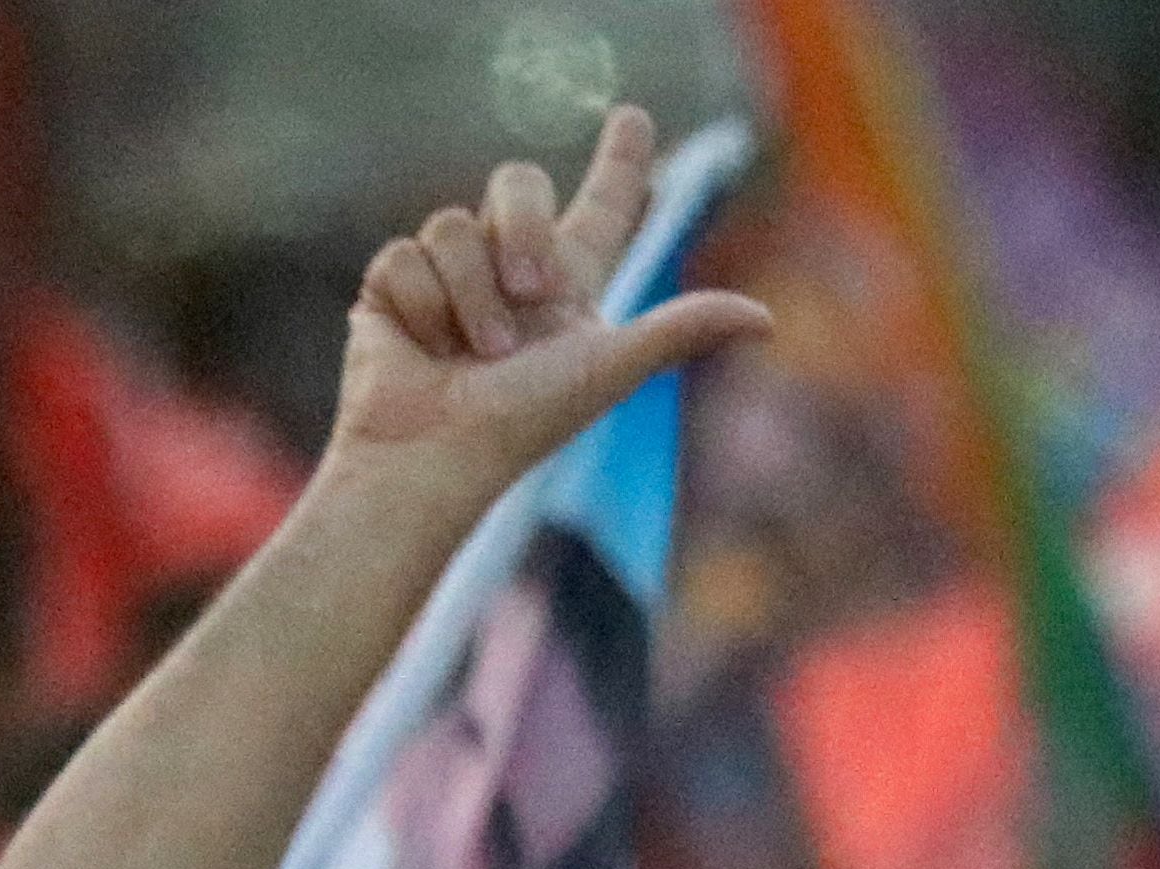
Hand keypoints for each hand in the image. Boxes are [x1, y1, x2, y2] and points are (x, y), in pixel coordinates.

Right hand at [329, 107, 772, 512]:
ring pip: (455, 223)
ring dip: (473, 294)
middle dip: (522, 226)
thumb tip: (768, 320)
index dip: (620, 166)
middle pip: (516, 182)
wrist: (433, 458)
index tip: (634, 118)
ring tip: (478, 355)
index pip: (602, 211)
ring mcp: (448, 278)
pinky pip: (406, 254)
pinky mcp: (392, 287)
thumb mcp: (609, 368)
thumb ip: (681, 331)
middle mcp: (510, 274)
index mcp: (569, 290)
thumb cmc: (524, 423)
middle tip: (530, 292)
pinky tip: (424, 351)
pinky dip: (422, 308)